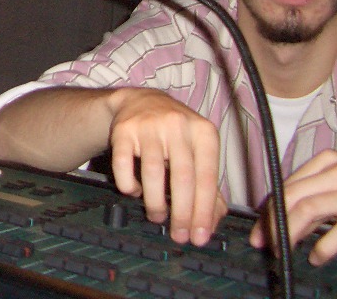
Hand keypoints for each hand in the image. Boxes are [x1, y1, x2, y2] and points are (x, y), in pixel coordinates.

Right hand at [107, 88, 226, 245]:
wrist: (140, 100)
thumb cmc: (175, 133)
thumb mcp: (198, 151)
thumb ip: (208, 184)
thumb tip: (213, 221)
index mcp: (203, 132)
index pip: (207, 177)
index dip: (204, 210)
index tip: (200, 236)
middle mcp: (178, 125)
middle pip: (183, 177)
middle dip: (182, 213)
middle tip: (179, 236)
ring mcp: (149, 126)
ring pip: (153, 173)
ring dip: (155, 203)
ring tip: (157, 216)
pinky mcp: (123, 130)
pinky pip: (123, 165)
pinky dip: (129, 185)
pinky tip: (135, 191)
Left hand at [251, 151, 336, 263]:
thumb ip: (318, 185)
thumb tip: (285, 208)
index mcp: (328, 160)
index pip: (287, 184)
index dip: (268, 208)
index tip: (259, 227)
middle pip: (292, 196)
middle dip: (271, 221)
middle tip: (263, 242)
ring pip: (308, 210)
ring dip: (289, 232)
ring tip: (283, 250)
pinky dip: (323, 247)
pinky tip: (316, 256)